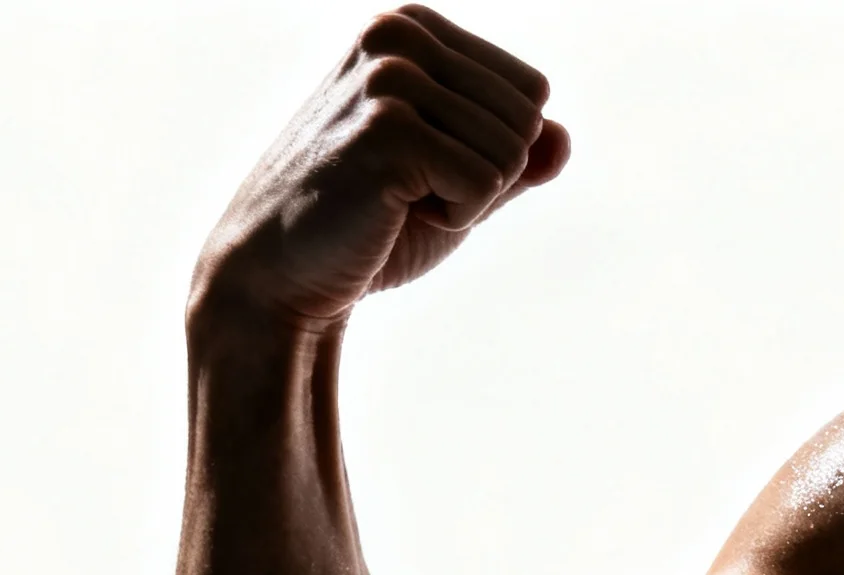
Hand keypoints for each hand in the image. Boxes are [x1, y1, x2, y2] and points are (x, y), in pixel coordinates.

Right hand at [195, 6, 569, 325]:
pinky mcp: (387, 129)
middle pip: (528, 117)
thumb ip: (514, 156)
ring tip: (397, 200)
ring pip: (514, 152)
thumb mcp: (455, 181)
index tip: (423, 168)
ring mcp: (388, 77)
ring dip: (467, 198)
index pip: (530, 90)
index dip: (493, 151)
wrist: (280, 278)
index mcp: (411, 27)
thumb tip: (563, 138)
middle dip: (486, 174)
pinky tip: (392, 214)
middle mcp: (397, 35)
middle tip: (409, 191)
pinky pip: (488, 185)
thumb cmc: (367, 228)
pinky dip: (454, 218)